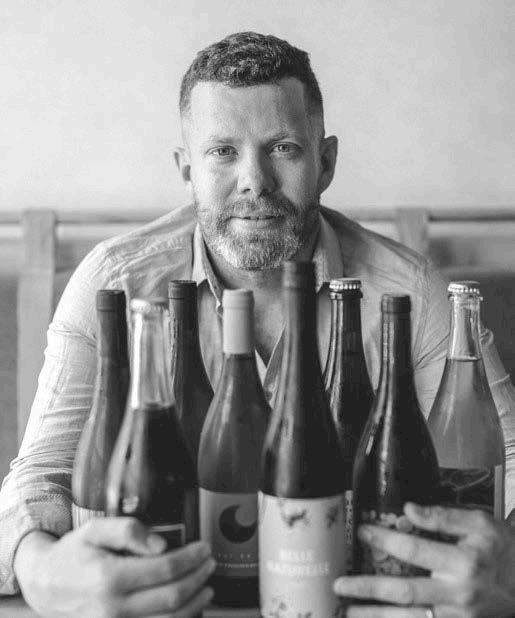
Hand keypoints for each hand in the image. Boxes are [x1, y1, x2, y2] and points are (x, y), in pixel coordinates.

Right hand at [14, 517, 214, 617]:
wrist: (45, 585)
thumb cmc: (73, 554)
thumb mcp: (95, 529)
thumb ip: (129, 530)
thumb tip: (161, 544)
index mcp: (110, 578)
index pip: (165, 569)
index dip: (191, 558)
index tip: (204, 548)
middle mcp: (113, 609)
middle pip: (172, 597)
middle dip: (198, 578)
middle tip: (210, 563)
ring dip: (194, 604)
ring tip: (206, 586)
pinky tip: (188, 609)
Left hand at [333, 503, 514, 616]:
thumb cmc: (503, 549)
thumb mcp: (480, 524)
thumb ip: (443, 517)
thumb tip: (407, 509)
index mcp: (462, 563)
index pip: (413, 550)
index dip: (384, 539)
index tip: (361, 531)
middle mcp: (457, 595)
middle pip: (405, 594)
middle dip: (368, 590)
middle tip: (339, 585)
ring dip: (376, 617)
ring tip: (347, 612)